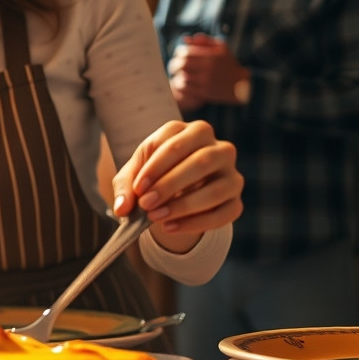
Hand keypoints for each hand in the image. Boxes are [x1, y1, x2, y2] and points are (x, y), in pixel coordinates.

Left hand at [112, 119, 242, 252]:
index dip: (156, 166)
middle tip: (146, 204)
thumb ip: (125, 186)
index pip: (176, 143)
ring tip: (156, 218)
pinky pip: (223, 213)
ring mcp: (232, 175)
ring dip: (183, 206)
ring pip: (215, 189)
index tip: (138, 188)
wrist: (175, 193)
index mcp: (194, 131)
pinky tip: (170, 228)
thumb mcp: (135, 175)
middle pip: (201, 162)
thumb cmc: (154, 175)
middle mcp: (220, 148)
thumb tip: (122, 208)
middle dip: (170, 185)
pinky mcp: (236, 200)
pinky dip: (195, 223)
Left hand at [167, 34, 247, 109]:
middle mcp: (209, 68)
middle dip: (174, 64)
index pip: (186, 52)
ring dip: (178, 75)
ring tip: (179, 74)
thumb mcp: (221, 48)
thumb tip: (186, 39)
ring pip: (183, 77)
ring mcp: (207, 81)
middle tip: (174, 66)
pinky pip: (186, 88)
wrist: (241, 85)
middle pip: (182, 64)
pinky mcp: (205, 92)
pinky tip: (183, 83)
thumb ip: (204, 41)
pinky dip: (181, 85)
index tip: (179, 55)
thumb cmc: (228, 64)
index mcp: (211, 56)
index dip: (179, 53)